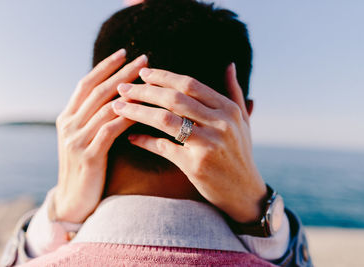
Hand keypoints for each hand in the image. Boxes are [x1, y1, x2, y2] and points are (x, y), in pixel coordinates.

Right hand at [53, 50, 147, 222]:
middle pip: (99, 91)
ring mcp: (76, 139)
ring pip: (106, 108)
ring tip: (149, 82)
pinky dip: (127, 118)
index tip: (124, 53)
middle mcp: (69, 124)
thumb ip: (96, 118)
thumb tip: (120, 97)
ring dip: (129, 93)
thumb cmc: (87, 167)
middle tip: (143, 59)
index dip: (105, 67)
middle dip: (122, 73)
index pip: (86, 84)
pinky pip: (110, 130)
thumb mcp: (86, 138)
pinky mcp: (88, 156)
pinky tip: (143, 110)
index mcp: (67, 117)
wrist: (73, 201)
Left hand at [113, 63, 266, 222]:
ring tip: (118, 107)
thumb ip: (234, 92)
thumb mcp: (243, 121)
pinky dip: (144, 141)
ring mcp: (208, 145)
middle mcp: (220, 124)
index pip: (190, 85)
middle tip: (123, 88)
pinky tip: (131, 137)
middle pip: (174, 99)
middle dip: (144, 91)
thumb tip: (229, 65)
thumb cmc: (240, 154)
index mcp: (229, 110)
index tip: (143, 73)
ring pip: (165, 120)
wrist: (245, 192)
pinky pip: (163, 147)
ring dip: (137, 111)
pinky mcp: (195, 165)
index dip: (163, 77)